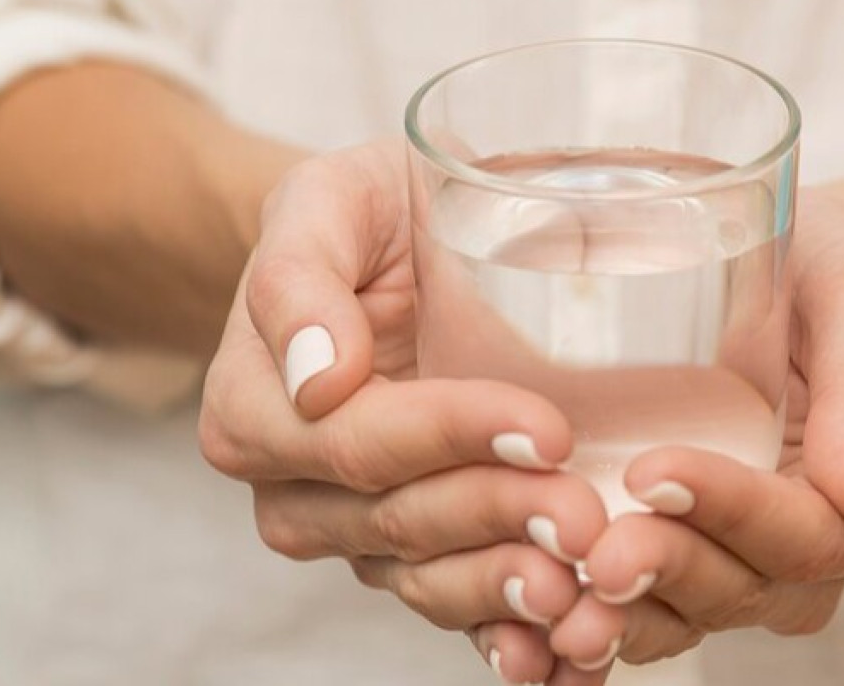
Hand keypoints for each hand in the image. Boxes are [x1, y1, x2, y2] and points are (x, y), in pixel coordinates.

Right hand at [198, 142, 610, 683]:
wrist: (397, 249)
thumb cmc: (367, 216)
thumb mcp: (328, 201)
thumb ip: (298, 276)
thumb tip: (316, 376)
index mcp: (258, 408)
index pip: (359, 442)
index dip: (451, 440)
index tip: (546, 429)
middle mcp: (299, 487)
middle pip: (400, 521)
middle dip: (497, 520)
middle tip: (585, 518)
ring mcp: (358, 530)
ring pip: (429, 579)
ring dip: (507, 592)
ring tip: (582, 591)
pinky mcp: (417, 554)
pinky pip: (456, 608)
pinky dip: (510, 637)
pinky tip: (566, 653)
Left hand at [476, 198, 843, 673]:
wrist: (788, 276)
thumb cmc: (823, 273)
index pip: (809, 533)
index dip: (733, 512)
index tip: (652, 471)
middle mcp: (821, 555)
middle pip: (749, 588)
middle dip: (669, 570)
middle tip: (595, 553)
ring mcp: (755, 568)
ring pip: (695, 615)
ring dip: (628, 614)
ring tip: (558, 596)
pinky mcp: (696, 562)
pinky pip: (656, 611)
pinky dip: (605, 618)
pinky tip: (545, 616)